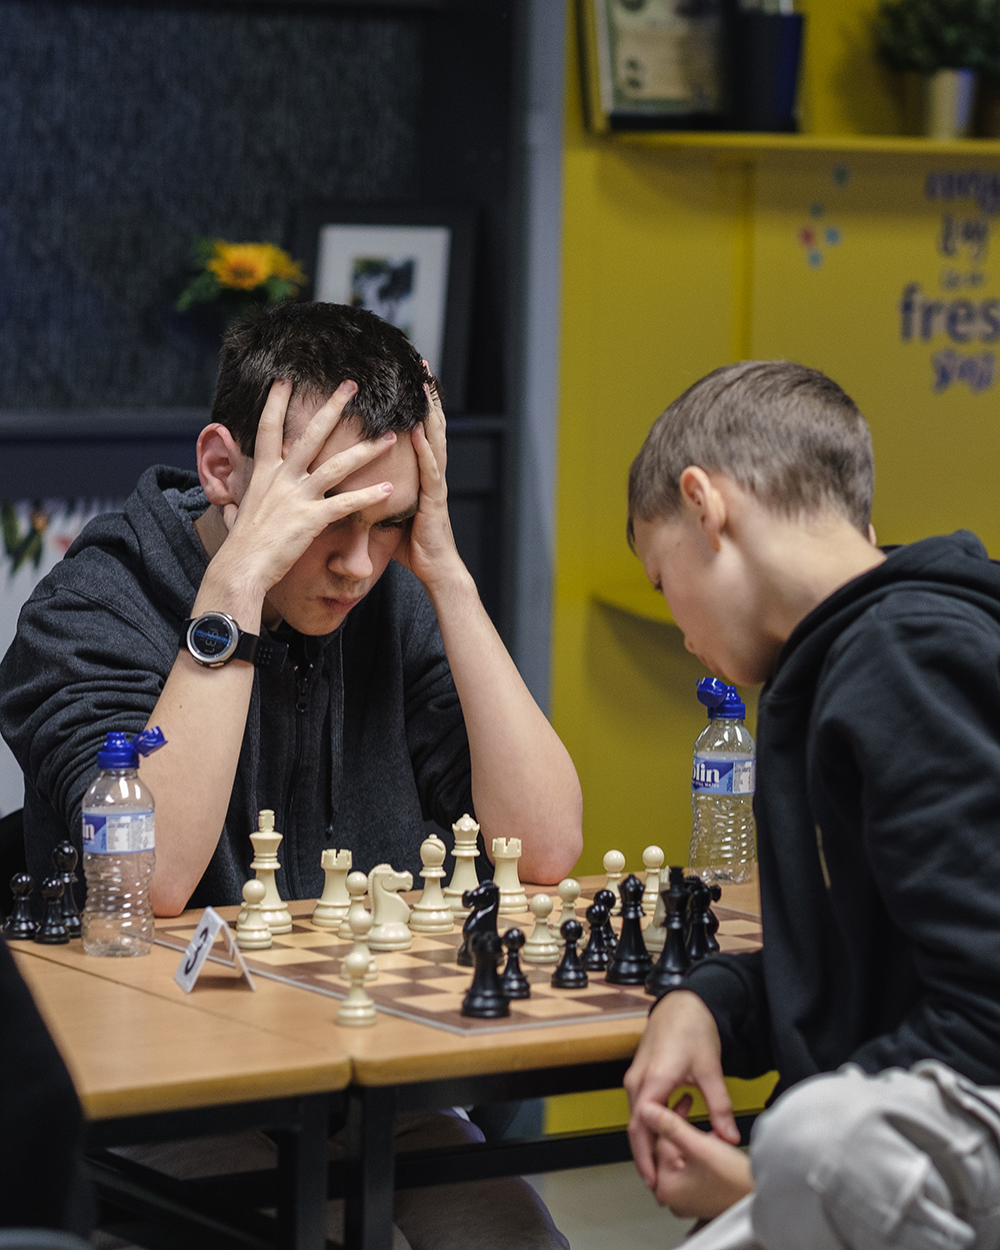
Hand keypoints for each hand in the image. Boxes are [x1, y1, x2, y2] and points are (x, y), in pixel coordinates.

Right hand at [216, 378, 396, 594]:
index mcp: (264, 473)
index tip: (285, 378)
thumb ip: (241, 501)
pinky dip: (369, 496)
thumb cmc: (241, 545)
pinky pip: (346, 504)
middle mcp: (281, 478)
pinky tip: (390, 489)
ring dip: (367, 450)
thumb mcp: (238, 513)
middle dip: (332, 407)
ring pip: (338, 465)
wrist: (240, 567)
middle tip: (350, 385)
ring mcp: (297, 497)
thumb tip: (231, 504)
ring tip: (391, 436)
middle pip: (311, 434)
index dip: (276, 402)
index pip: (269, 428)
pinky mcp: (311, 519)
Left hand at [393, 379, 465, 591]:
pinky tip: (417, 432)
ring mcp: (435, 486)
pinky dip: (425, 450)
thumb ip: (375, 495)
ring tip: (424, 386)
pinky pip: (430, 472)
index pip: (419, 430)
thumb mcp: (389, 514)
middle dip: (427, 395)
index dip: (416, 402)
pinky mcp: (434, 502)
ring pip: (435, 441)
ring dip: (429, 413)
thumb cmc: (414, 547)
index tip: (409, 375)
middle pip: (430, 426)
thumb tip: (350, 484)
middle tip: (421, 364)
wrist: (437, 572)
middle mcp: (431, 473)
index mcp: (420, 473)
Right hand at [624, 990, 738, 1188]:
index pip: (641, 1127)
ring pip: (636, 1118)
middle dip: (644, 1157)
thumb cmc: (691, 1028)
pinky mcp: (641, 1075)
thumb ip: (719, 1105)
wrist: (682, 1003)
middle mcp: (637, 1080)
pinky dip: (649, 1125)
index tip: (655, 1180)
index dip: (646, 1156)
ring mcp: (636, 1077)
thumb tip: (728, 1136)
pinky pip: (639, 1106)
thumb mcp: (710, 1068)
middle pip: (635, 1128)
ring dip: (647, 1142)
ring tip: (662, 1166)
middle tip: (658, 1185)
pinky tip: (665, 1136)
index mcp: (652, 1080)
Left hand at [640, 1100, 752, 1218]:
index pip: (659, 1141)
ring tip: (707, 1129)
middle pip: (668, 1149)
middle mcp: (672, 1197)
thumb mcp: (700, 1146)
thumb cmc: (736, 1181)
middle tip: (690, 1104)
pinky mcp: (698, 1197)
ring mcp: (685, 1199)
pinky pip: (690, 1166)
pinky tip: (712, 1143)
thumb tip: (645, 1111)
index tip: (682, 1098)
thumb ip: (670, 1126)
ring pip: (680, 1156)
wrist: (763, 1198)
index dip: (670, 1115)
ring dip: (690, 1138)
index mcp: (665, 1187)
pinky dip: (697, 1151)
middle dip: (680, 1127)